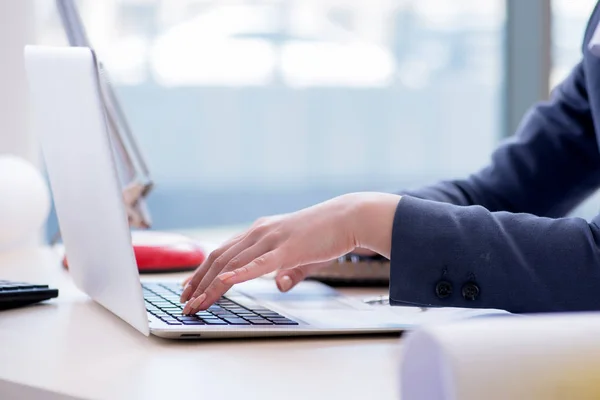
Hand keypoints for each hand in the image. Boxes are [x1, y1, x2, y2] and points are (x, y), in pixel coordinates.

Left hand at [180, 192, 400, 313]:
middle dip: (198, 282)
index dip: (202, 271)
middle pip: (219, 259)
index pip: (222, 253)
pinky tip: (224, 282)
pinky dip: (239, 274)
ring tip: (196, 303)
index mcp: (259, 232)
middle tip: (184, 301)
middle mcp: (259, 232)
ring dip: (210, 286)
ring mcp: (271, 239)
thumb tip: (280, 286)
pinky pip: (257, 264)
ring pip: (232, 264)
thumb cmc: (326, 236)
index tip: (189, 288)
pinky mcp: (286, 249)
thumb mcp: (301, 257)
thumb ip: (288, 271)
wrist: (348, 218)